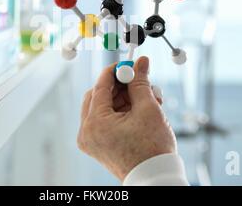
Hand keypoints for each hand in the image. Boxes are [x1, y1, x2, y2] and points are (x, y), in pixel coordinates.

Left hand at [77, 56, 176, 181]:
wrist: (155, 179)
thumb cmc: (153, 150)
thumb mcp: (148, 109)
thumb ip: (141, 83)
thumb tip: (141, 62)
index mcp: (95, 123)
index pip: (100, 86)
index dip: (115, 71)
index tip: (127, 63)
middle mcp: (86, 132)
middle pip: (98, 96)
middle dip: (118, 86)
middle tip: (136, 80)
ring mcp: (90, 140)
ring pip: (101, 108)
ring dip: (121, 99)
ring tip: (144, 98)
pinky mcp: (97, 146)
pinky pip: (103, 120)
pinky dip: (118, 112)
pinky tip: (137, 109)